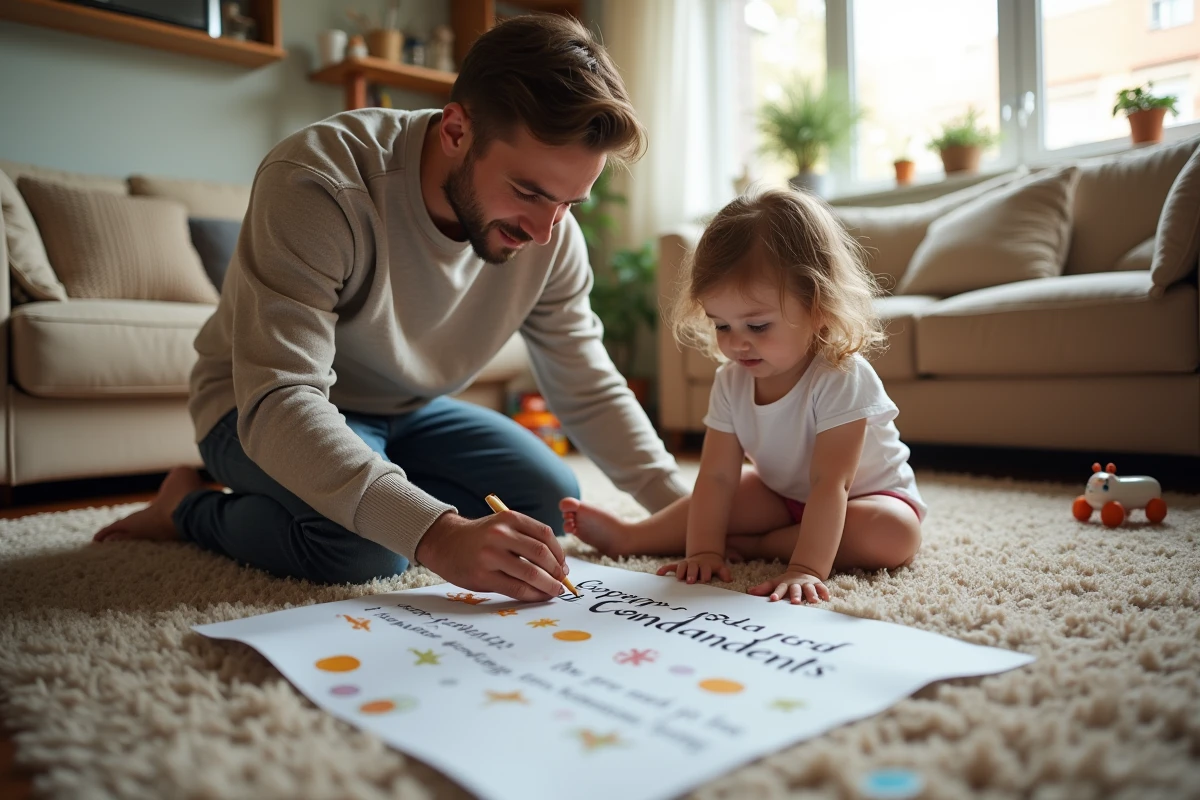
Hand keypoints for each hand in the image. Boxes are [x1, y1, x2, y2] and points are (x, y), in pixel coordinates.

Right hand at [415, 510, 567, 602]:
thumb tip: (557, 565)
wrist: (444, 543)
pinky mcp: (482, 576)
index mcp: (509, 518)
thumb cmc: (480, 537)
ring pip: (530, 574)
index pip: (545, 535)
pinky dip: (532, 595)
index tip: (563, 566)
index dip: (559, 553)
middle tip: (562, 581)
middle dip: (556, 571)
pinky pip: (515, 588)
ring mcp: (490, 555)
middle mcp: (500, 534)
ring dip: (548, 585)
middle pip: (541, 554)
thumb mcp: (501, 525)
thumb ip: (525, 539)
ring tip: (554, 591)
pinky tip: (538, 596)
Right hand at [656, 551, 730, 583]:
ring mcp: (686, 564)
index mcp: (705, 565)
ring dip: (680, 572)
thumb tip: (729, 579)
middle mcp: (695, 564)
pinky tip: (659, 574)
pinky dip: (664, 569)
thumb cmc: (713, 565)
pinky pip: (670, 566)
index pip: (705, 569)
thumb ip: (724, 572)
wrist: (705, 554)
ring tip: (679, 579)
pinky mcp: (679, 565)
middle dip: (692, 573)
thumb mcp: (720, 566)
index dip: (705, 573)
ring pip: (682, 566)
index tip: (705, 579)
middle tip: (691, 581)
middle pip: (693, 567)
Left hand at [748, 566, 829, 603]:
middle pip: (795, 589)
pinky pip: (822, 588)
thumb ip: (763, 588)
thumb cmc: (786, 582)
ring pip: (809, 589)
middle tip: (794, 602)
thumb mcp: (775, 583)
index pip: (779, 588)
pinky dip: (824, 592)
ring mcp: (807, 584)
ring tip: (813, 601)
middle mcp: (796, 584)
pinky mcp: (817, 584)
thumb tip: (749, 591)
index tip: (773, 599)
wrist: (802, 571)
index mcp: (785, 584)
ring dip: (811, 594)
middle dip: (795, 595)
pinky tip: (826, 598)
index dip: (776, 593)